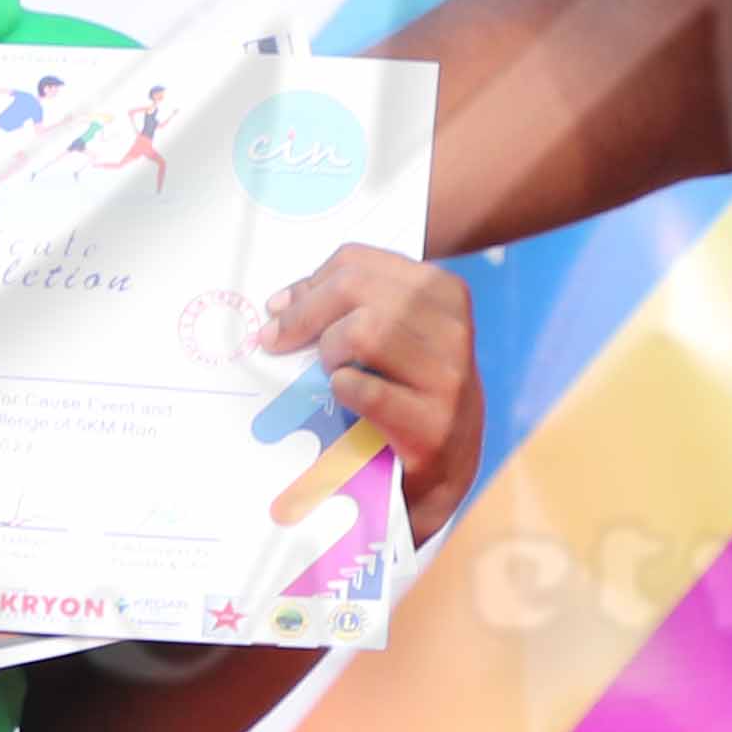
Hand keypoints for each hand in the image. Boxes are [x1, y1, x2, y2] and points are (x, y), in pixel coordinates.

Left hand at [255, 246, 480, 537]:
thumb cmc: (408, 393)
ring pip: (365, 332)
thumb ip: (350, 307)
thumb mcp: (395, 336)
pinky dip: (344, 391)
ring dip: (330, 353)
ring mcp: (448, 378)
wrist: (446, 470)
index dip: (309, 283)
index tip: (280, 310)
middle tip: (279, 343)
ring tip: (329, 373)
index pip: (358, 261)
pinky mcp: (433, 427)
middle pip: (356, 289)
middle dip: (306, 315)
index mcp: (443, 291)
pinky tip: (345, 398)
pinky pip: (368, 391)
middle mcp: (453, 327)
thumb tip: (279, 304)